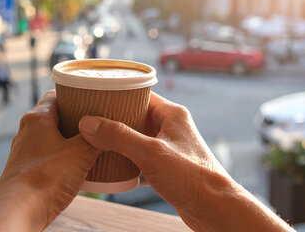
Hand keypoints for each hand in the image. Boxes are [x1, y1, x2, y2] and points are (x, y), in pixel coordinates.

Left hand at [0, 90, 99, 230]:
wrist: (19, 211)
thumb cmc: (45, 179)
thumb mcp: (81, 154)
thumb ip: (96, 139)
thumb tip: (108, 132)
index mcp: (37, 118)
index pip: (56, 95)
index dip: (75, 94)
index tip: (92, 98)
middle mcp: (26, 131)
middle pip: (54, 116)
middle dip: (76, 119)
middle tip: (98, 122)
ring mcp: (24, 151)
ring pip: (51, 137)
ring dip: (69, 140)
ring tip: (91, 145)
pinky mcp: (25, 170)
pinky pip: (47, 156)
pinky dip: (61, 157)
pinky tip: (76, 167)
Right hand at [78, 92, 292, 231]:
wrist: (215, 209)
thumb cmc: (193, 178)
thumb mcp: (150, 153)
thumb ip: (119, 137)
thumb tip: (89, 123)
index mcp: (172, 114)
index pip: (140, 95)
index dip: (117, 95)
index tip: (96, 97)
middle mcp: (172, 127)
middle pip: (136, 116)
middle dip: (113, 119)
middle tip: (90, 120)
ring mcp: (170, 147)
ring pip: (137, 137)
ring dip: (118, 140)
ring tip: (94, 140)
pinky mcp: (167, 167)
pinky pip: (141, 157)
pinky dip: (126, 159)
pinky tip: (110, 164)